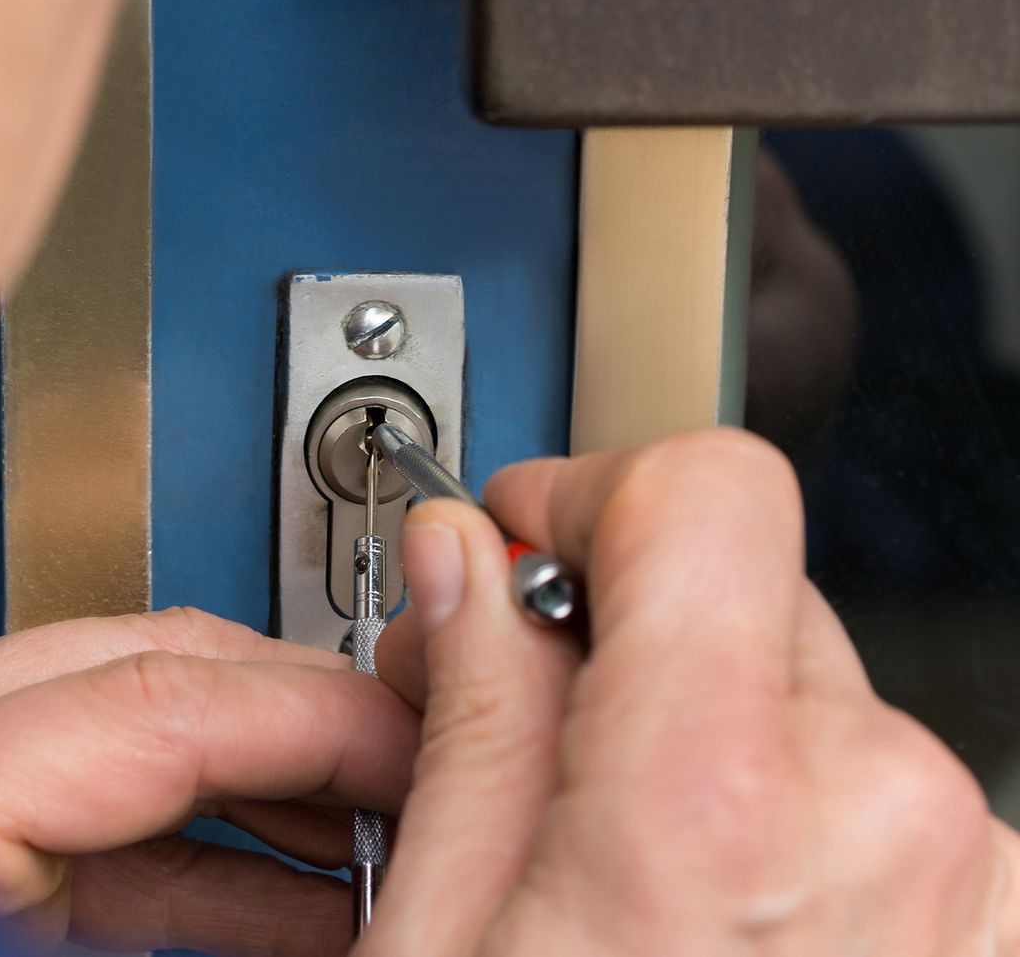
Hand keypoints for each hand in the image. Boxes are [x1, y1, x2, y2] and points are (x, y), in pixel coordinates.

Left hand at [0, 607, 421, 954]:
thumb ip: (143, 927)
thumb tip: (291, 926)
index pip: (152, 698)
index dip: (315, 719)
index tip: (421, 749)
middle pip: (145, 666)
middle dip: (304, 720)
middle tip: (422, 779)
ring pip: (118, 723)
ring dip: (259, 786)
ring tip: (376, 851)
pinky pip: (73, 811)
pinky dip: (188, 848)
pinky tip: (280, 902)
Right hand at [365, 428, 1019, 955]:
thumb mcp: (434, 940)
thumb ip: (470, 718)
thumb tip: (467, 566)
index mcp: (720, 799)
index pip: (705, 487)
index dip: (589, 492)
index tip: (526, 544)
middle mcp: (890, 819)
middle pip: (746, 595)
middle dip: (626, 639)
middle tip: (526, 735)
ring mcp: (968, 886)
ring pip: (811, 703)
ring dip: (713, 746)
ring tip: (622, 872)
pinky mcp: (997, 933)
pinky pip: (882, 804)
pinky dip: (794, 829)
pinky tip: (716, 923)